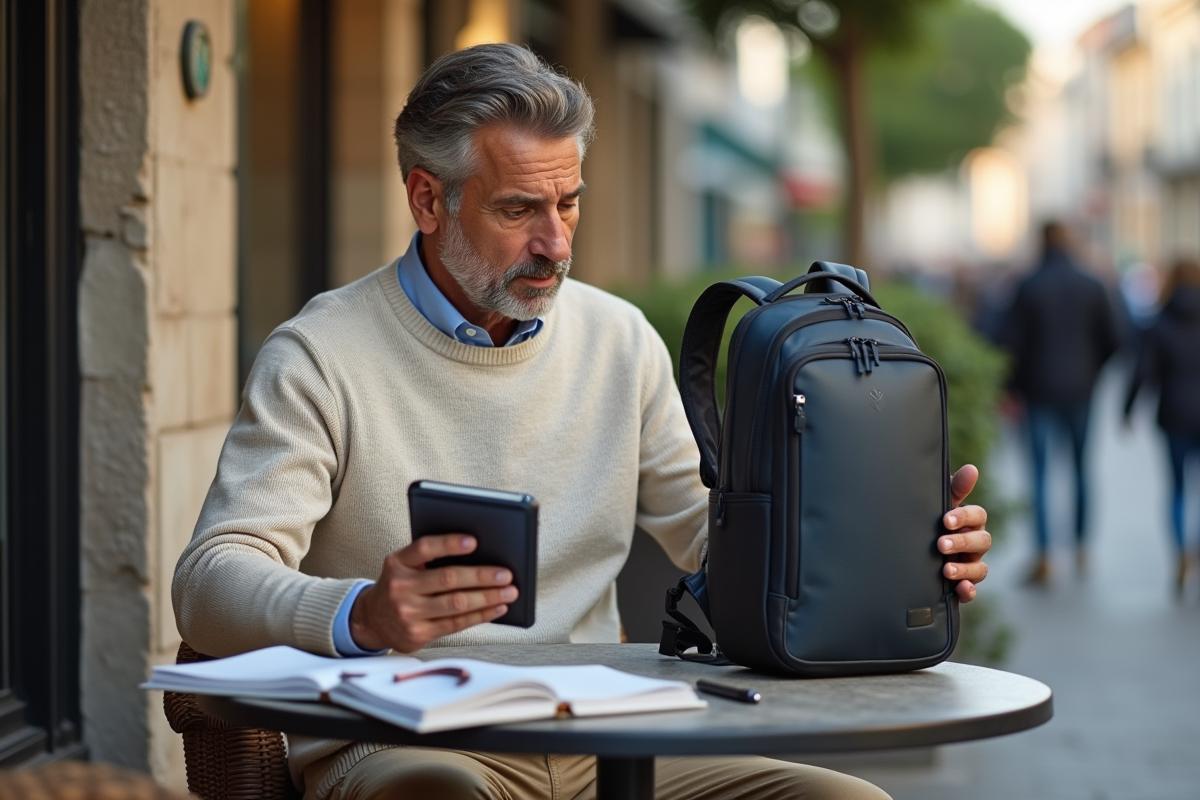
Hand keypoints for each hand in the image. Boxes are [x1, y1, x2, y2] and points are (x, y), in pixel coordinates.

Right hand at [349, 534, 516, 652]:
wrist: (372, 620)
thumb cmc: (400, 586)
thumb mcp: (405, 566)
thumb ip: (431, 559)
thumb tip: (480, 554)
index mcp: (397, 563)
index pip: (425, 548)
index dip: (449, 544)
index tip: (474, 541)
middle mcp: (400, 587)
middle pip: (448, 578)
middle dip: (482, 576)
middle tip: (506, 574)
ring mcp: (408, 612)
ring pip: (456, 603)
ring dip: (487, 598)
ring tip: (509, 592)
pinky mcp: (418, 633)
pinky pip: (456, 623)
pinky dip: (480, 615)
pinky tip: (496, 608)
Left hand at [939, 464, 990, 602]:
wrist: (909, 552)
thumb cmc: (929, 521)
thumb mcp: (937, 505)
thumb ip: (955, 489)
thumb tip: (972, 469)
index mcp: (969, 522)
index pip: (978, 516)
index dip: (965, 517)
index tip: (946, 520)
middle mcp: (973, 543)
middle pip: (982, 541)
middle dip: (962, 543)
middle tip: (941, 544)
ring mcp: (970, 565)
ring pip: (980, 568)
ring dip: (965, 569)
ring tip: (946, 569)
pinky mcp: (961, 584)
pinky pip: (972, 590)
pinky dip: (969, 590)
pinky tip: (961, 589)